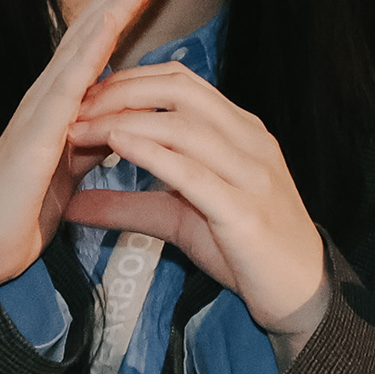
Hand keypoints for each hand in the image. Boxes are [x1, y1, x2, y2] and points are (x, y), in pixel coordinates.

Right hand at [0, 0, 172, 285]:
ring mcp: (42, 107)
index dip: (130, 3)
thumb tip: (130, 115)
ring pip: (84, 42)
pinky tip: (110, 24)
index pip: (103, 39)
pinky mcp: (36, 132)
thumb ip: (100, 132)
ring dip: (116, 2)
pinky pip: (67, 85)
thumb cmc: (27, 205)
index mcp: (67, 98)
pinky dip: (91, 51)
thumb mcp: (76, 161)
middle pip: (95, 26)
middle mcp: (53, 92)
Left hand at [61, 66, 330, 340]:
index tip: (85, 97)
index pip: (182, 83)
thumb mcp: (181, 220)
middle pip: (180, 92)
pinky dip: (151, 153)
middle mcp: (250, 142)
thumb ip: (131, 205)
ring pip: (183, 127)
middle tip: (74, 109)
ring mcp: (252, 174)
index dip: (129, 81)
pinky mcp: (245, 212)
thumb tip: (73, 204)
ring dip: (123, 121)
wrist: (301, 292)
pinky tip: (118, 145)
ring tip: (80, 131)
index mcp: (242, 131)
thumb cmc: (246, 251)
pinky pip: (194, 173)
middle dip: (120, 92)